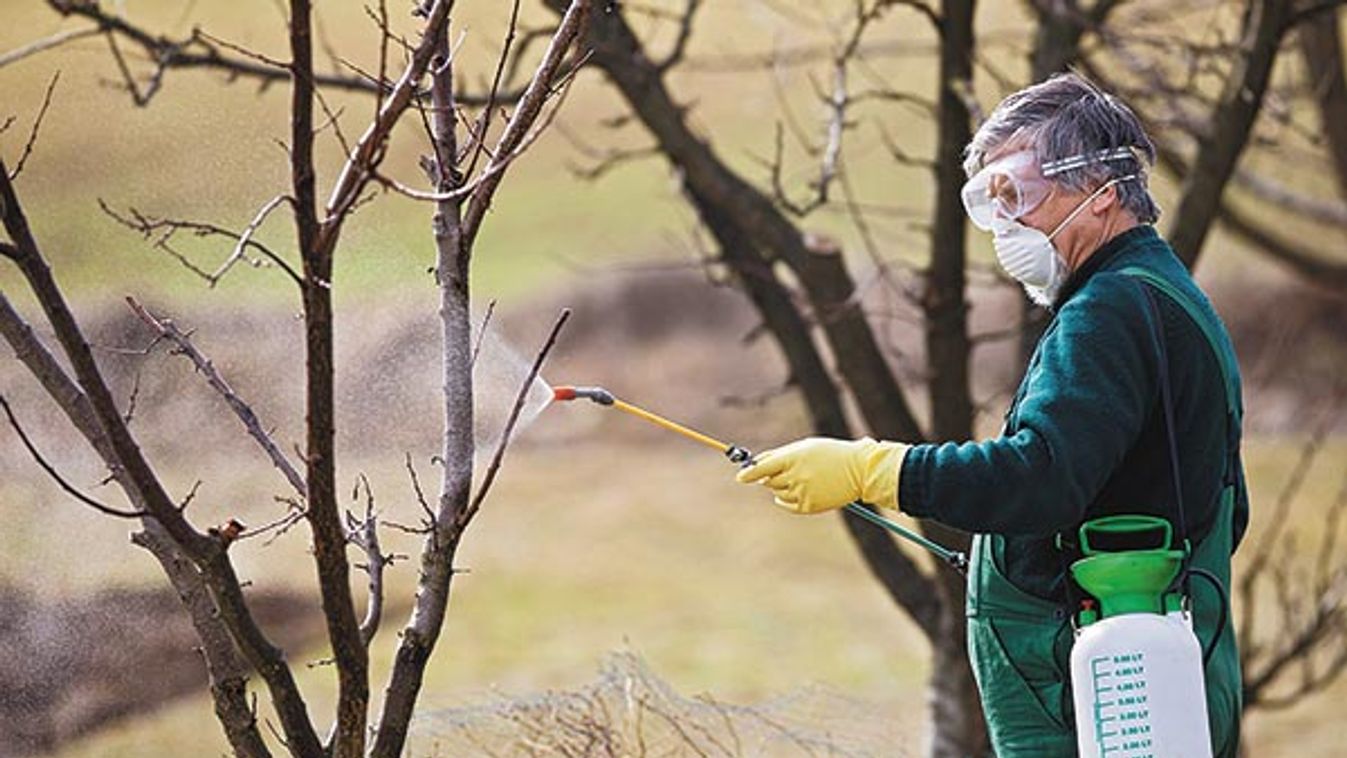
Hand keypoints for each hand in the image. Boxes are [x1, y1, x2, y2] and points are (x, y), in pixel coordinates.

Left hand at [735, 436, 907, 513]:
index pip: (763, 467)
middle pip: (769, 481)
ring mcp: (803, 492)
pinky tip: (793, 493)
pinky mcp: (810, 506)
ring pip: (778, 493)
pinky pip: (787, 505)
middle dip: (769, 477)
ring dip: (782, 487)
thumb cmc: (829, 454)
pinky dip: (785, 501)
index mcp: (794, 457)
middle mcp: (797, 476)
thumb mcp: (805, 447)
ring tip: (801, 478)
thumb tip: (756, 464)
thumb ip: (780, 455)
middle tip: (782, 472)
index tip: (740, 477)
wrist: (859, 470)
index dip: (749, 473)